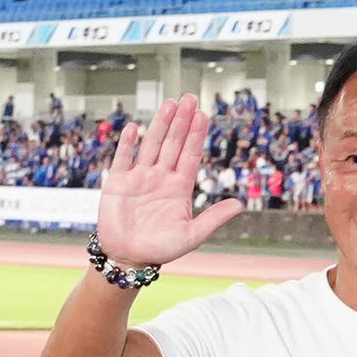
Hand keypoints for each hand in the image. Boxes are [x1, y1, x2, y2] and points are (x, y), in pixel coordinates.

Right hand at [97, 95, 243, 268]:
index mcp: (179, 188)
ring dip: (160, 125)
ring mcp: (139, 177)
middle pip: (173, 144)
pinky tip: (134, 127)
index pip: (190, 155)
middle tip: (189, 98)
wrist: (128, 258)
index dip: (196, 135)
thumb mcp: (192, 235)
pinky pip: (123, 158)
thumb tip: (239, 205)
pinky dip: (127, 144)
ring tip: (170, 104)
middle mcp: (160, 178)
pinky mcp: (117, 183)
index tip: (203, 115)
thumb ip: (214, 218)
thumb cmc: (160, 249)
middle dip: (181, 122)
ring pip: (152, 145)